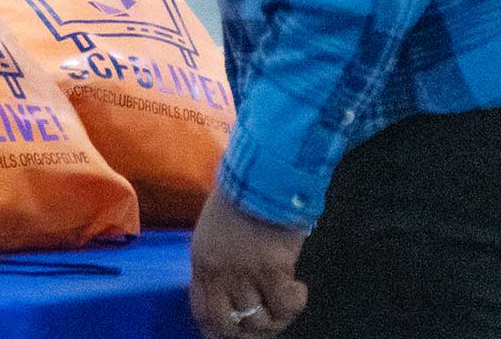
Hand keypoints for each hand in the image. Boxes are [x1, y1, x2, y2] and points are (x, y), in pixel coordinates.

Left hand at [189, 189, 308, 337]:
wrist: (260, 177)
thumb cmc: (237, 199)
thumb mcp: (211, 232)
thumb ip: (215, 264)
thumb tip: (229, 294)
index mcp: (202, 263)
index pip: (202, 313)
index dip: (217, 331)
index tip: (233, 333)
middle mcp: (220, 274)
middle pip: (230, 326)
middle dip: (247, 334)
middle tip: (265, 325)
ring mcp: (246, 274)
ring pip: (260, 321)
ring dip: (275, 320)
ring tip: (283, 306)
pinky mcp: (274, 269)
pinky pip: (286, 305)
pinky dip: (295, 304)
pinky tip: (299, 289)